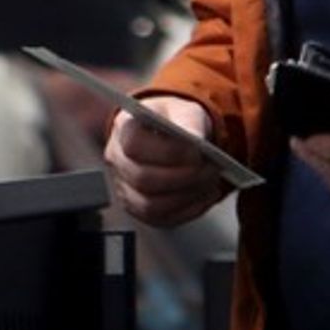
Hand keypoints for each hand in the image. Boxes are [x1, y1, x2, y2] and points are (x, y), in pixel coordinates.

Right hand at [104, 95, 231, 227]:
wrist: (174, 135)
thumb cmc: (175, 121)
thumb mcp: (184, 110)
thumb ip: (188, 121)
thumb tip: (194, 138)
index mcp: (124, 129)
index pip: (135, 146)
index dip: (168, 152)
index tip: (197, 151)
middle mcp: (118, 159)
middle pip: (143, 179)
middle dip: (184, 177)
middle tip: (211, 169)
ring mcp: (126, 187)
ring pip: (151, 205)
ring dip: (187, 197)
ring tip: (209, 182)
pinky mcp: (139, 208)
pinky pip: (162, 219)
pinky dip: (189, 210)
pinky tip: (204, 195)